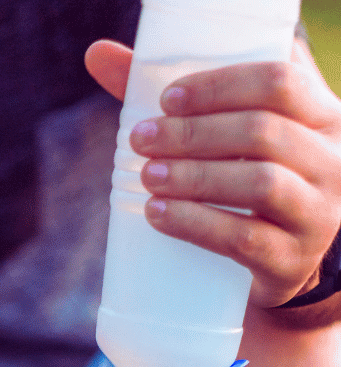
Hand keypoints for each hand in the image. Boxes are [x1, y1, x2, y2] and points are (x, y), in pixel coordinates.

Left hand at [86, 39, 340, 308]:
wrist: (277, 263)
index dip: (220, 86)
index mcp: (322, 117)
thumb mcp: (229, 138)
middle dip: (193, 134)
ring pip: (258, 184)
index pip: (279, 82)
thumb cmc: (245, 184)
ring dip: (193, 177)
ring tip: (146, 176)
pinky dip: (194, 223)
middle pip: (262, 133)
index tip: (167, 99)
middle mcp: (331, 161)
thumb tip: (97, 54)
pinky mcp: (290, 261)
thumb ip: (176, 101)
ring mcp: (316, 214)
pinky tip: (158, 214)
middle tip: (141, 140)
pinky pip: (243, 237)